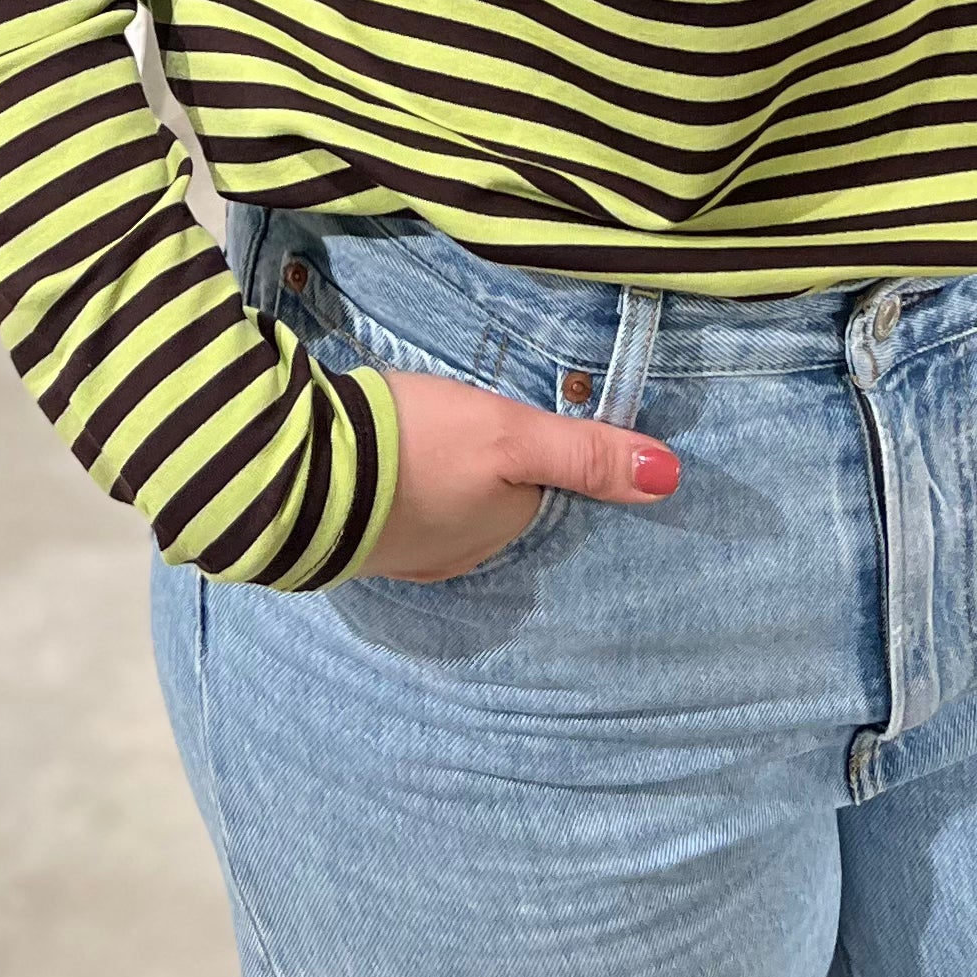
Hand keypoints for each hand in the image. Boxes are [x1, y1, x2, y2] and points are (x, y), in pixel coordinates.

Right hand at [358, 368, 680, 580]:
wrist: (304, 474)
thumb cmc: (419, 450)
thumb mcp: (512, 438)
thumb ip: (586, 453)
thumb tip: (672, 478)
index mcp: (503, 533)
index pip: (541, 492)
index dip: (540, 455)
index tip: (527, 423)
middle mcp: (461, 556)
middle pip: (495, 502)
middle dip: (492, 471)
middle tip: (479, 420)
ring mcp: (406, 551)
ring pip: (448, 506)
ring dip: (446, 477)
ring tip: (435, 433)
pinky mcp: (361, 534)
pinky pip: (402, 505)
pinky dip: (405, 482)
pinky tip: (393, 457)